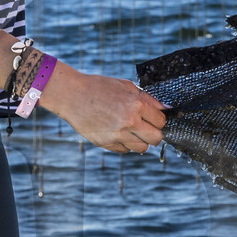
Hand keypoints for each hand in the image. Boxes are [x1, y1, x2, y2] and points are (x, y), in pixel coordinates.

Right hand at [40, 64, 164, 154]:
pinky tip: (116, 132)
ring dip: (140, 141)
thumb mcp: (125, 86)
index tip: (152, 119)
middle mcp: (129, 121)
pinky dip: (124, 144)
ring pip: (142, 148)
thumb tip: (165, 109)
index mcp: (136, 104)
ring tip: (130, 131)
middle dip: (154, 135)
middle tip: (146, 129)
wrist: (71, 95)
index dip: (158, 120)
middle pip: (156, 139)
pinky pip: (125, 150)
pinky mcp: (106, 143)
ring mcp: (117, 134)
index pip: (161, 121)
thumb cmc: (98, 87)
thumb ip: (146, 98)